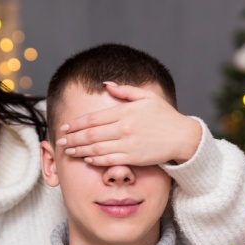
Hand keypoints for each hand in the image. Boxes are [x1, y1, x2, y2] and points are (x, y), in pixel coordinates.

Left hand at [56, 82, 202, 165]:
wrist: (183, 137)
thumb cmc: (165, 116)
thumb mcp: (146, 97)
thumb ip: (125, 91)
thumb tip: (106, 85)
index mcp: (125, 111)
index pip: (93, 118)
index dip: (77, 123)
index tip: (66, 126)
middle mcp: (124, 127)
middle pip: (91, 134)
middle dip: (73, 138)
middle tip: (61, 140)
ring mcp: (128, 143)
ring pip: (96, 148)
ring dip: (80, 150)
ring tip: (68, 151)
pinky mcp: (133, 157)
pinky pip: (109, 160)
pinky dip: (96, 160)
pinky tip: (87, 159)